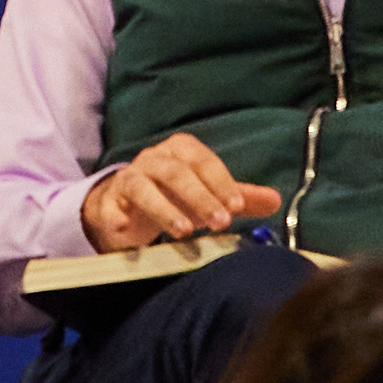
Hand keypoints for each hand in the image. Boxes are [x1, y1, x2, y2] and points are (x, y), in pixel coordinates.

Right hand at [79, 132, 275, 253]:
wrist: (124, 204)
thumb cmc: (173, 195)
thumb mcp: (207, 193)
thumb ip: (238, 196)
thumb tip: (275, 201)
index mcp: (180, 151)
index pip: (203, 161)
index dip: (221, 182)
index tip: (237, 206)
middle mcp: (154, 159)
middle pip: (176, 173)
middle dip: (199, 197)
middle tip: (220, 222)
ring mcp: (128, 178)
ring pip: (143, 187)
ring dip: (164, 209)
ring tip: (184, 231)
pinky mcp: (108, 201)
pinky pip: (109, 205)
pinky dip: (115, 215)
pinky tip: (123, 228)